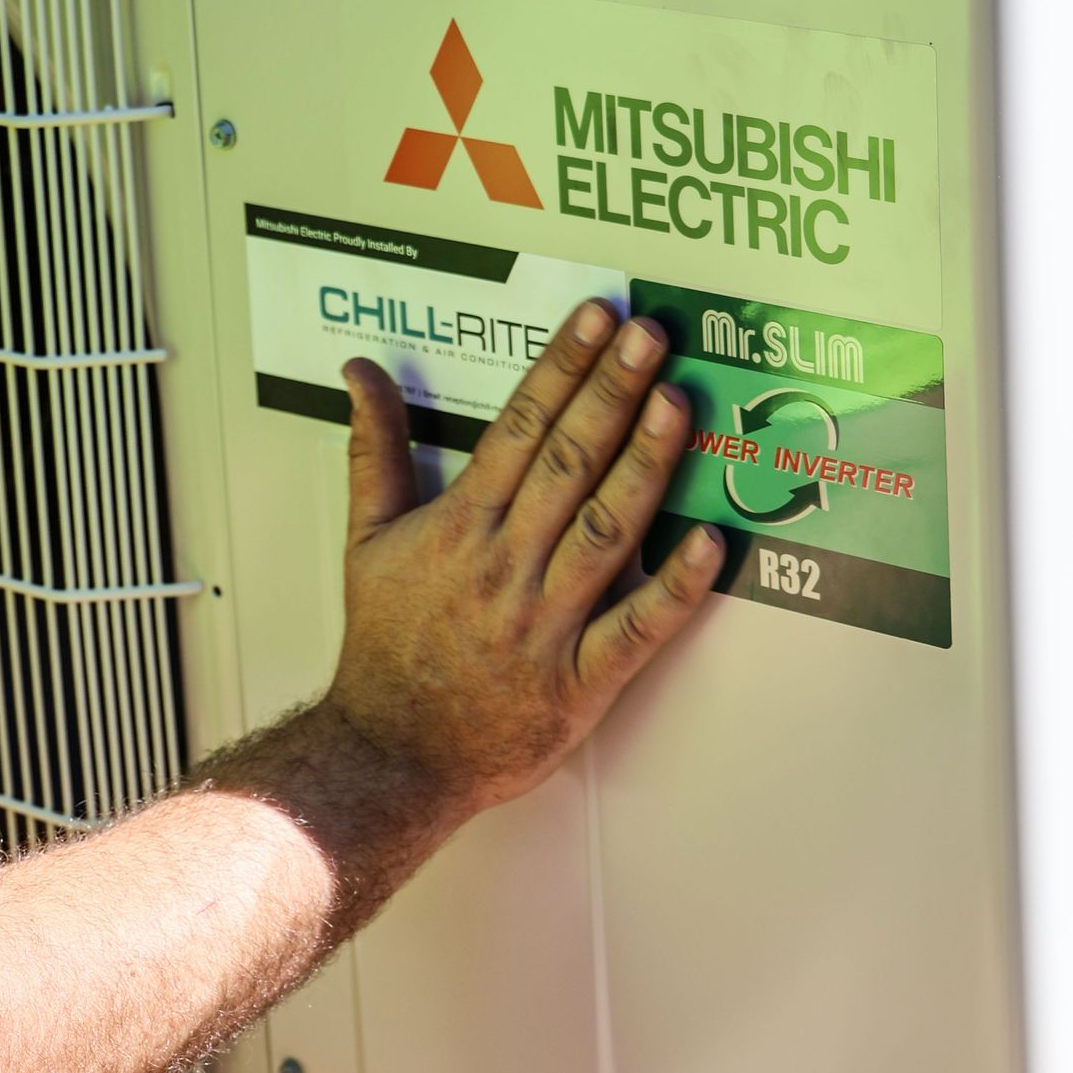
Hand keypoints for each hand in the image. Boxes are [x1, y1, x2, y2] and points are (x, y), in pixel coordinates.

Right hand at [328, 301, 718, 825]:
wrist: (387, 755)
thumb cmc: (383, 650)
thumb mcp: (366, 539)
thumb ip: (374, 450)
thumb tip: (362, 373)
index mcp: (460, 527)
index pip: (518, 428)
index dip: (562, 367)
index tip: (598, 317)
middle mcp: (504, 565)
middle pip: (566, 463)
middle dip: (611, 392)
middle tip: (651, 335)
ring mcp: (544, 623)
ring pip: (603, 529)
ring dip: (644, 464)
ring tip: (676, 403)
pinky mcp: (578, 683)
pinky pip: (634, 630)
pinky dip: (674, 588)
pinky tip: (710, 543)